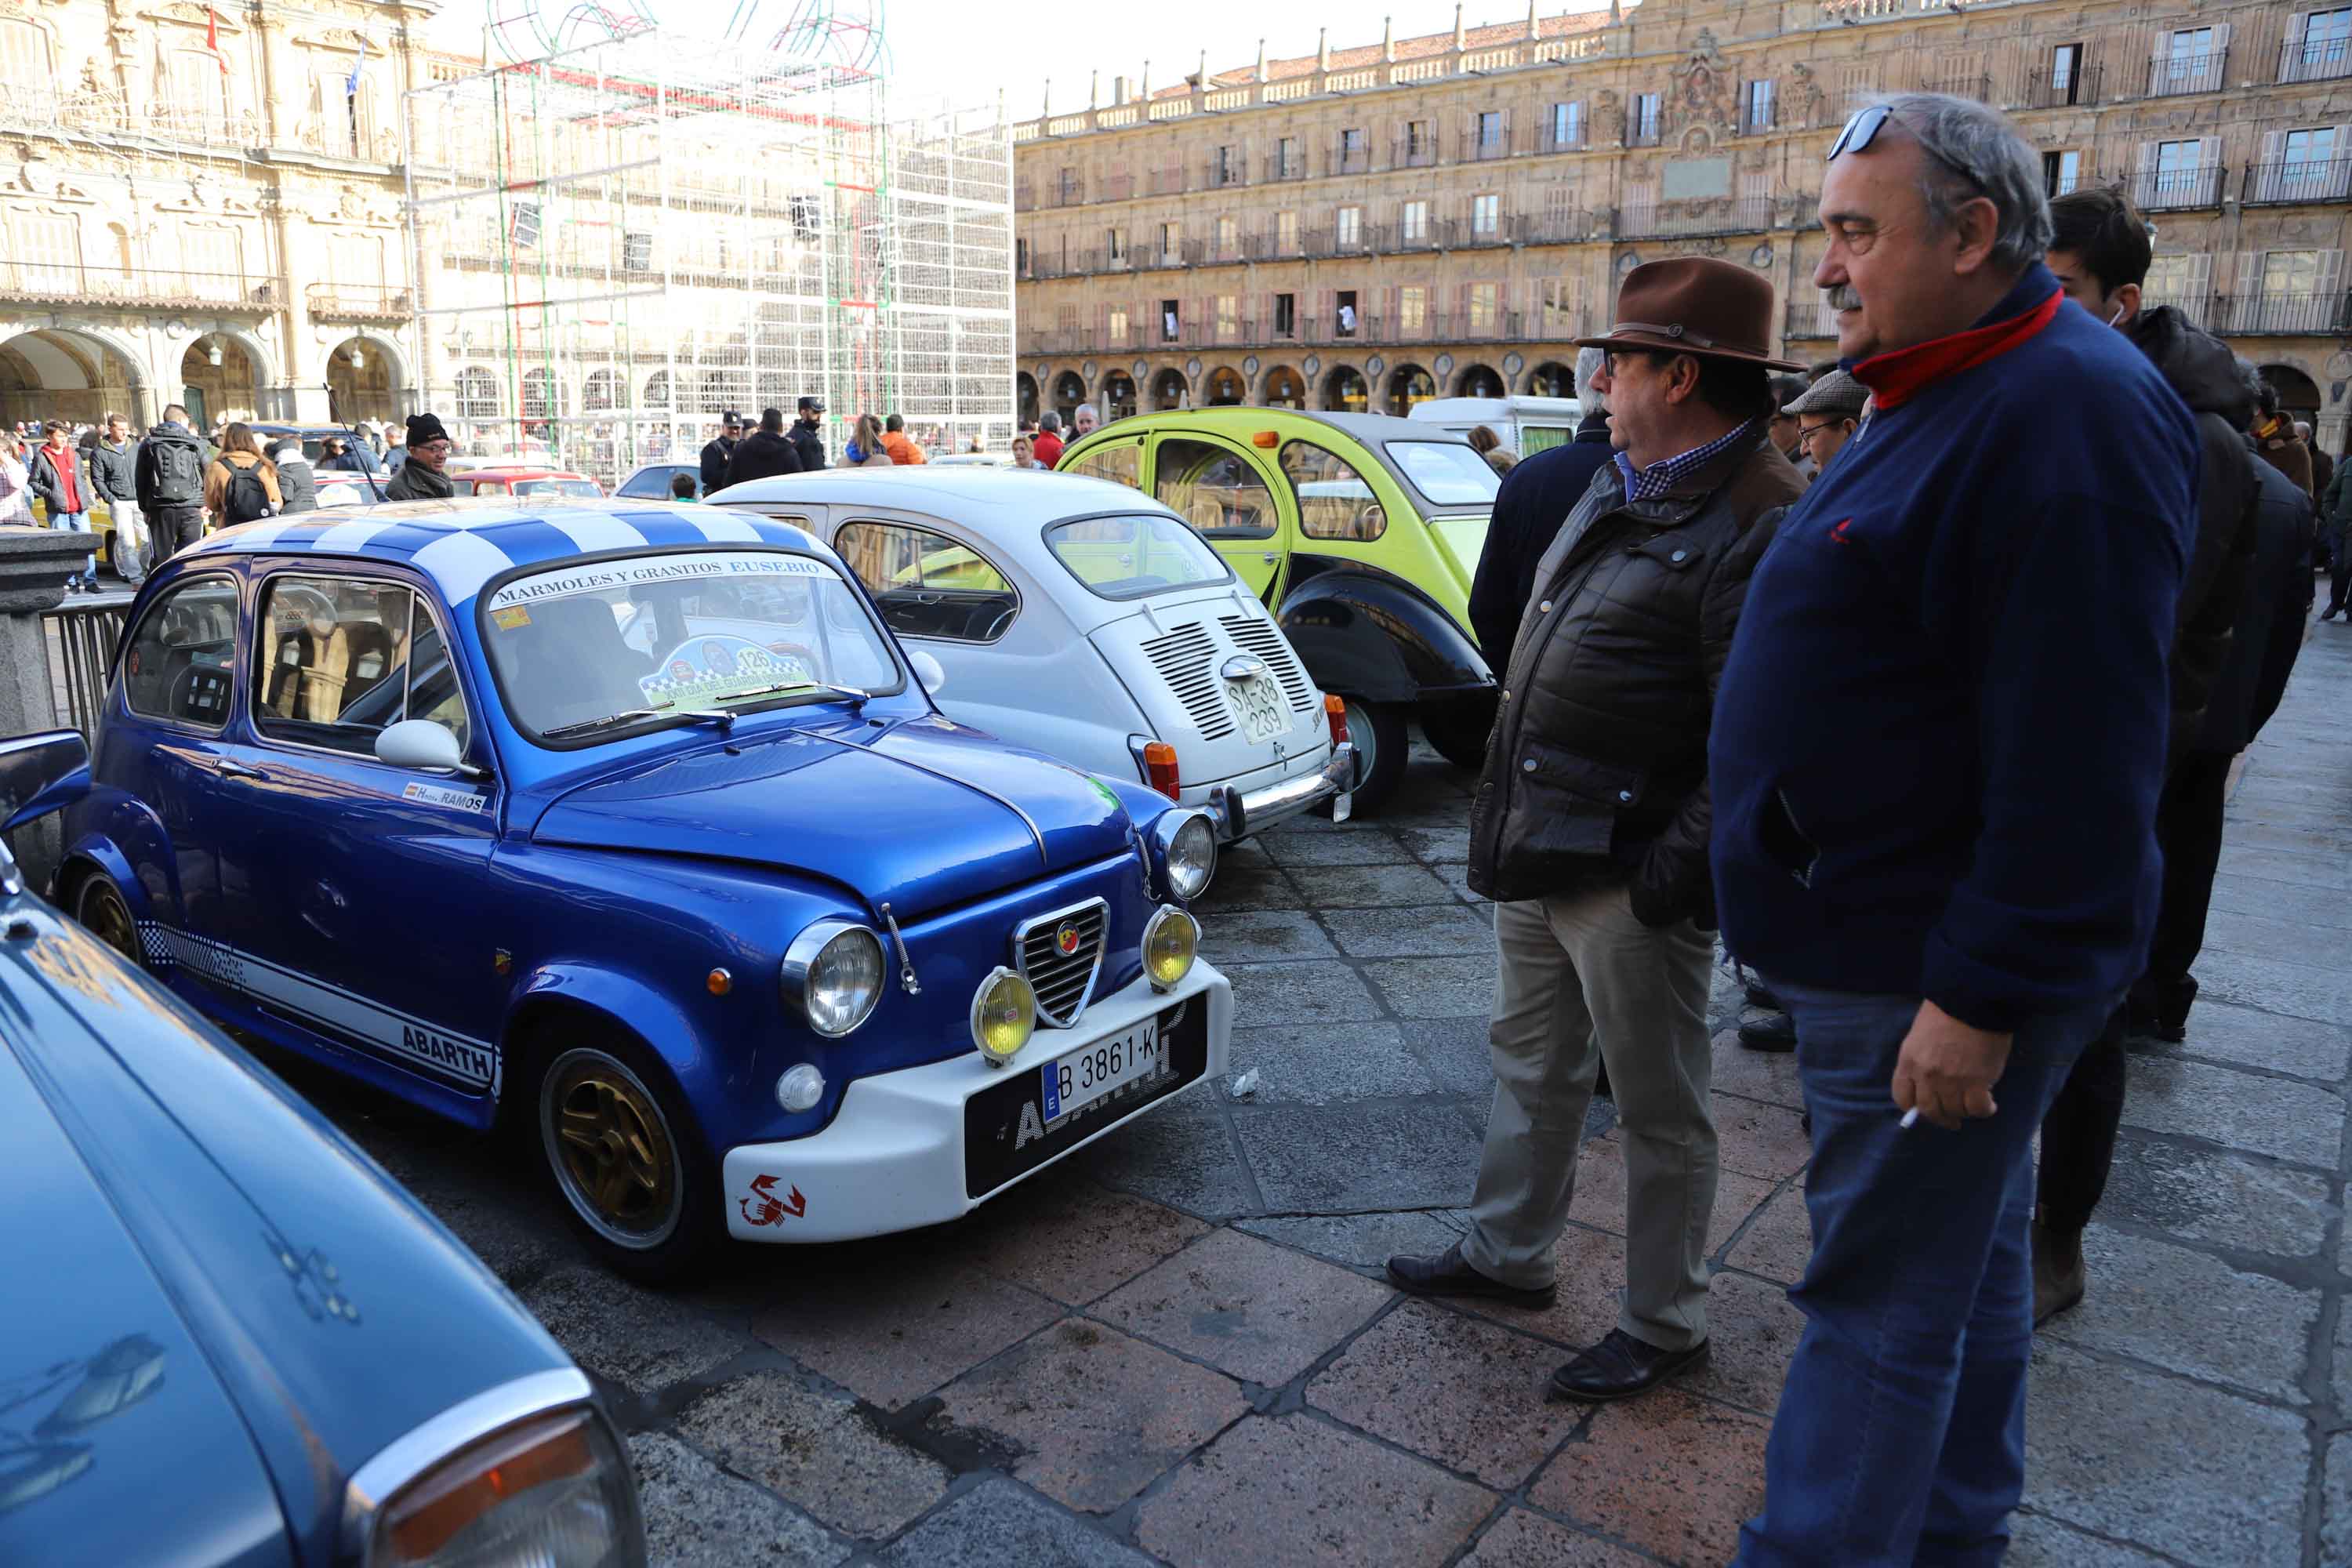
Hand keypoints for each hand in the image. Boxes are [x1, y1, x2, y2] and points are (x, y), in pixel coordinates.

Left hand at [1891, 999, 2012, 1130]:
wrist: (1973, 999)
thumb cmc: (1947, 1012)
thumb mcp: (1920, 1036)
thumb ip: (1920, 1061)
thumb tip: (1926, 1085)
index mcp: (1908, 1061)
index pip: (1902, 1097)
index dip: (1913, 1108)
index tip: (1925, 1110)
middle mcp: (1926, 1075)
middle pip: (1929, 1110)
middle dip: (1941, 1118)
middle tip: (1952, 1120)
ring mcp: (1951, 1081)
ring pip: (1955, 1111)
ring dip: (1964, 1112)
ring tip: (1974, 1106)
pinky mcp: (1976, 1082)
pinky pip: (1978, 1109)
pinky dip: (1984, 1111)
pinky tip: (1990, 1105)